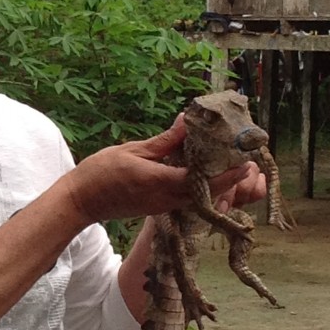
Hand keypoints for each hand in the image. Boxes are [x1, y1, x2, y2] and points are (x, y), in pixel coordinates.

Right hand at [67, 115, 267, 224]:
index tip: (245, 161)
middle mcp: (166, 199)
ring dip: (217, 185)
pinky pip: (187, 200)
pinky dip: (201, 189)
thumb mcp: (133, 150)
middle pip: (206, 193)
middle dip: (229, 180)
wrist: (82, 201)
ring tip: (232, 167)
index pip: (201, 179)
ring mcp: (163, 206)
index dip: (226, 173)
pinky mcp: (159, 208)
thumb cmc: (101, 172)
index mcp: (159, 182)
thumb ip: (164, 141)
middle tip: (247, 163)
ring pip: (199, 199)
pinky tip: (205, 175)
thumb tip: (187, 121)